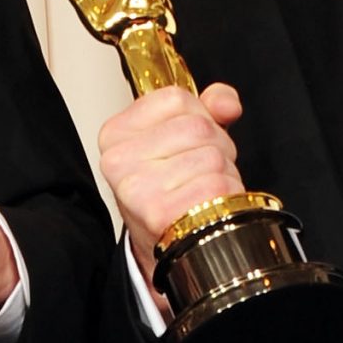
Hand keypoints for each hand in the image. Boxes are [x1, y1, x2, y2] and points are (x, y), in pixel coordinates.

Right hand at [95, 83, 245, 279]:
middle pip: (198, 127)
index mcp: (116, 132)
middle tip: (201, 171)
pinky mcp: (159, 212)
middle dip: (216, 147)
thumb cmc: (170, 188)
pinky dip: (225, 195)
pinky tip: (206, 205)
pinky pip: (215, 186)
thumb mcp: (180, 138)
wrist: (166, 244)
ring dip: (222, 174)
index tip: (190, 142)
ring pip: (211, 157)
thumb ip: (207, 107)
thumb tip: (226, 103)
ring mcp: (137, 187)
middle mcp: (118, 159)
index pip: (176, 98)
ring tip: (203, 189)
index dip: (200, 116)